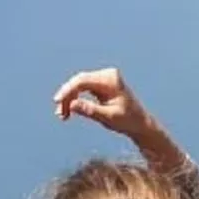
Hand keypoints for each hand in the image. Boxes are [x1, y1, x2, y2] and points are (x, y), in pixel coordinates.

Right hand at [54, 68, 185, 174]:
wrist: (140, 123)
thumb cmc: (127, 121)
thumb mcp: (108, 118)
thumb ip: (90, 110)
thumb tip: (72, 104)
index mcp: (110, 80)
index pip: (82, 81)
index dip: (68, 91)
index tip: (57, 102)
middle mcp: (107, 75)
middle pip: (79, 82)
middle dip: (67, 96)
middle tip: (60, 114)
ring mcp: (104, 78)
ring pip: (79, 85)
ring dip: (69, 99)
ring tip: (63, 116)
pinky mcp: (101, 84)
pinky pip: (83, 88)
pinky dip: (75, 99)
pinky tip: (69, 110)